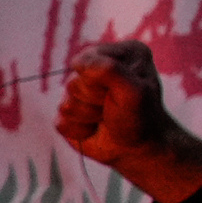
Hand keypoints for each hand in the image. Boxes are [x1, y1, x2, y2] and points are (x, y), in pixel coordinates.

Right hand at [51, 39, 201, 202]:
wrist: (137, 148)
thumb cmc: (141, 117)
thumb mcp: (132, 91)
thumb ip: (109, 71)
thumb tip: (77, 61)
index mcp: (120, 54)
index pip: (88, 59)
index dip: (99, 80)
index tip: (121, 91)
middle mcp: (98, 68)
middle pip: (73, 82)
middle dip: (94, 100)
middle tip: (113, 107)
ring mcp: (80, 92)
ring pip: (65, 103)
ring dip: (88, 117)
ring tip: (106, 118)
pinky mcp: (68, 114)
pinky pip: (60, 122)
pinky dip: (79, 130)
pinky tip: (95, 128)